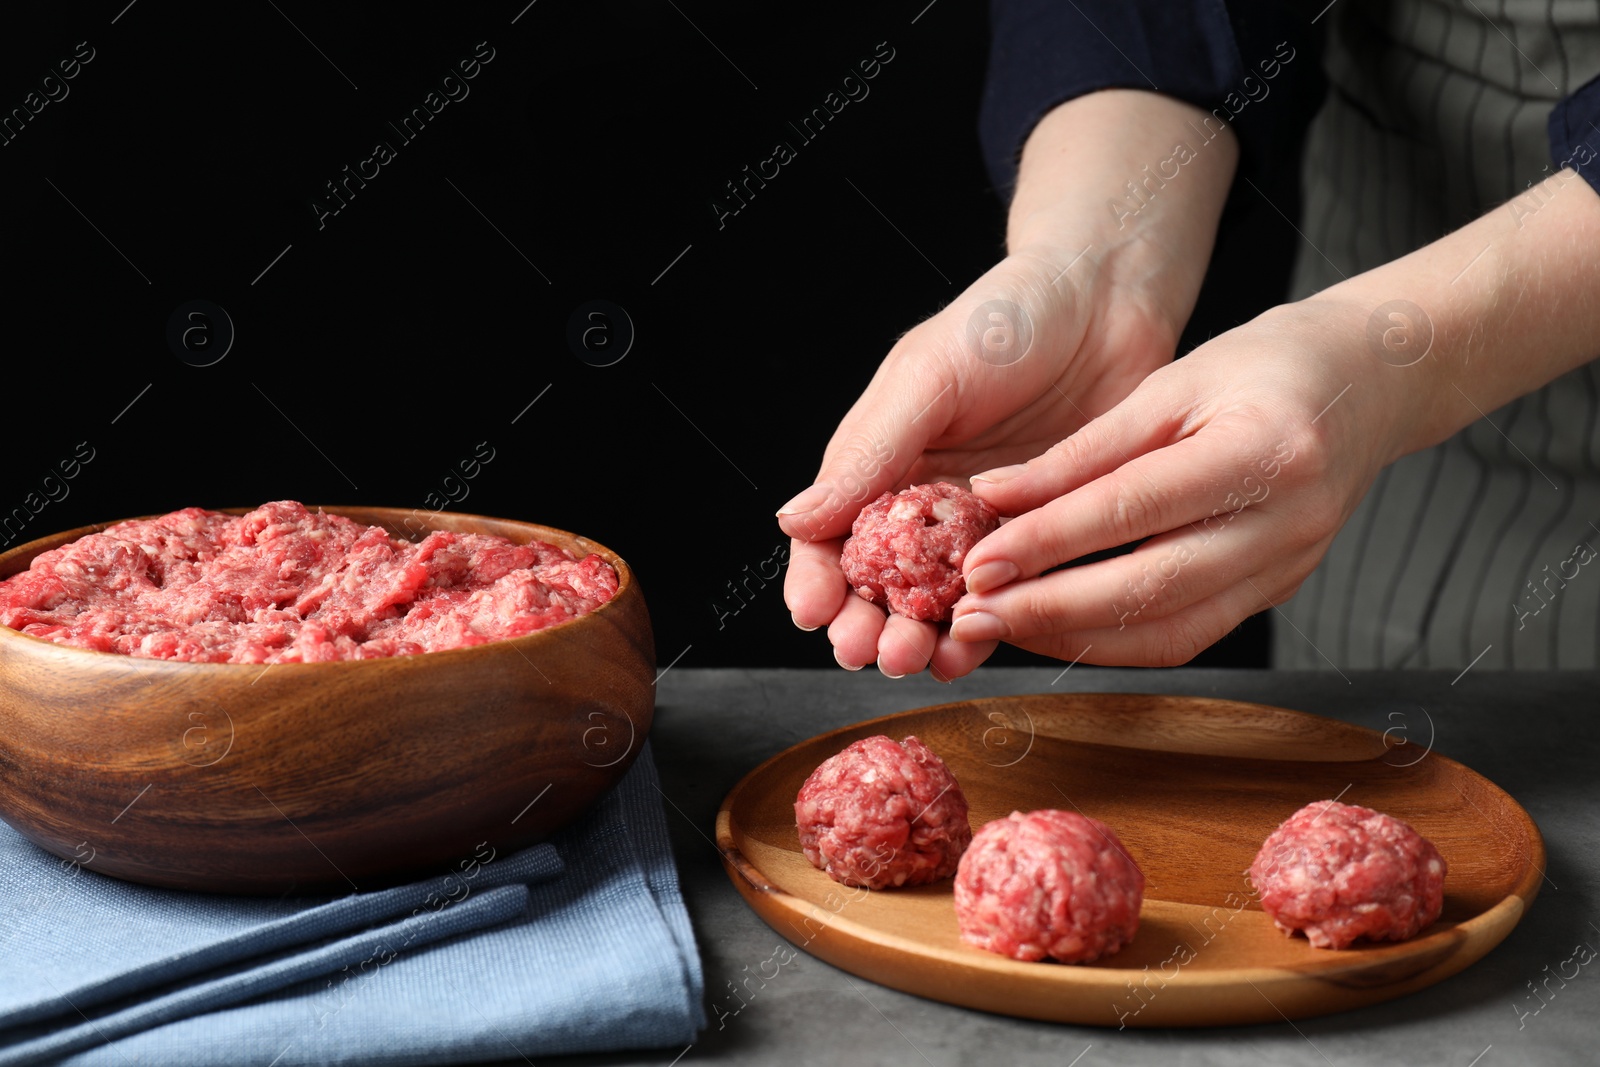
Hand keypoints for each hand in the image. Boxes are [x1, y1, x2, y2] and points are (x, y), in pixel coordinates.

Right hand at [777, 91, 1239, 678]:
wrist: (1109, 301)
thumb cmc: (1007, 318)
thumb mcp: (928, 375)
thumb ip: (868, 451)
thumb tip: (794, 520)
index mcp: (881, 465)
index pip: (829, 538)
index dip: (815, 580)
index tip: (813, 613)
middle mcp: (924, 506)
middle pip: (878, 586)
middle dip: (866, 625)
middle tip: (870, 649)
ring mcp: (982, 530)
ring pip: (937, 604)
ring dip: (920, 639)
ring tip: (916, 658)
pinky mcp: (1039, 543)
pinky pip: (1007, 599)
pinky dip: (987, 631)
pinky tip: (971, 651)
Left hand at [951, 299, 1395, 664]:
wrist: (1372, 383)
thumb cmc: (1267, 367)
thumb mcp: (1171, 384)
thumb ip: (1083, 450)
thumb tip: (994, 496)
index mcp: (1265, 449)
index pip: (1134, 509)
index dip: (1049, 542)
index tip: (979, 562)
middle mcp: (1287, 522)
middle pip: (1153, 588)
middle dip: (1051, 610)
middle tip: (974, 614)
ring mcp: (1289, 567)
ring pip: (1171, 631)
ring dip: (1076, 638)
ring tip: (1001, 627)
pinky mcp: (1278, 592)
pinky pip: (1189, 634)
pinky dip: (1116, 640)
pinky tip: (1058, 627)